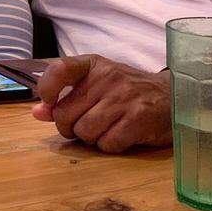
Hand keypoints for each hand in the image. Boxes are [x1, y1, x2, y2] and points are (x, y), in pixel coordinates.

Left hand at [33, 54, 171, 152]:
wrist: (174, 97)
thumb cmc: (128, 92)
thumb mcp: (96, 85)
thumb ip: (65, 96)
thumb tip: (37, 112)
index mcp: (93, 64)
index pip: (59, 69)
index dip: (47, 89)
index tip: (49, 102)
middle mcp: (108, 77)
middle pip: (65, 114)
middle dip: (70, 127)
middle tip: (86, 124)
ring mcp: (124, 97)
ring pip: (84, 132)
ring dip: (91, 138)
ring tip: (106, 129)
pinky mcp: (139, 119)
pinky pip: (107, 144)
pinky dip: (110, 146)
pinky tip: (121, 136)